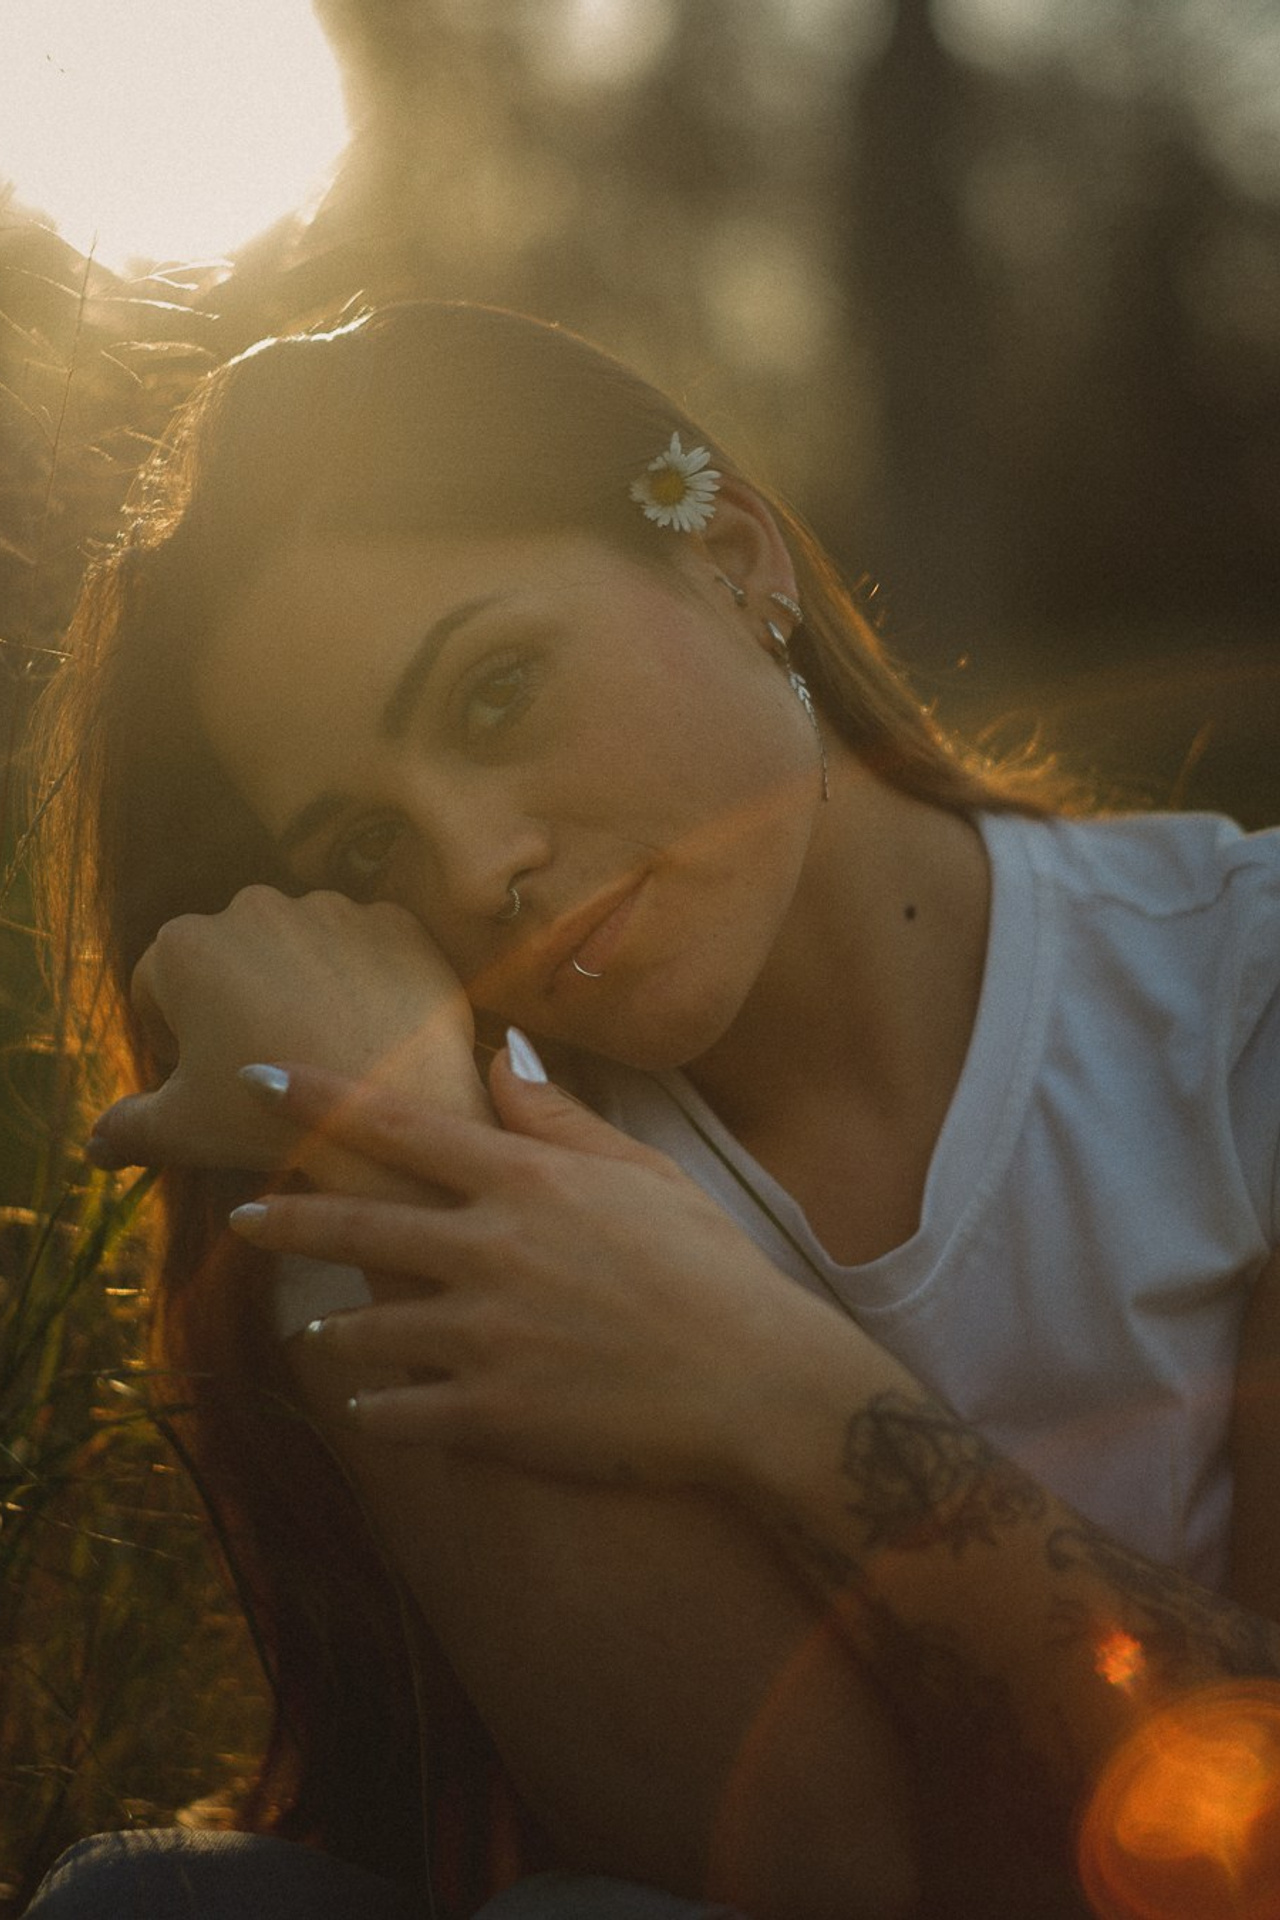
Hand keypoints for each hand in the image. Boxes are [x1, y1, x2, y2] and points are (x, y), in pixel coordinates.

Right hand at [90, 886, 487, 1175]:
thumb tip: (92, 1148)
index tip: (199, 1074)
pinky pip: (367, 947)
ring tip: (320, 1049)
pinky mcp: (395, 920)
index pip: (156, 986)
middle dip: (234, 1003)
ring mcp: (331, 906)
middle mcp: (254, 906)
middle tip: (262, 1067)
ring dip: (300, 985)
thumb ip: (127, 1129)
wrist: (391, 1111)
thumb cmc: (271, 1117)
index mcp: (184, 944)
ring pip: (299, 948)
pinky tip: (369, 1029)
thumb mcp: (183, 1129)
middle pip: (228, 959)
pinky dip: (364, 979)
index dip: (170, 1036)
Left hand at [227, 1041, 863, 1492]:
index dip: (318, 1100)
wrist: (754, 1383)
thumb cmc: (710, 1267)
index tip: (260, 1079)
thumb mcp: (643, 1173)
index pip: (397, 1126)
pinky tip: (368, 1406)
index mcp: (524, 1183)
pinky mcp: (490, 1416)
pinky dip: (378, 1406)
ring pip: (368, 1328)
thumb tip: (498, 1058)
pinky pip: (400, 1411)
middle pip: (357, 1224)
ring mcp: (482, 1338)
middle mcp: (488, 1252)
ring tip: (321, 1326)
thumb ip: (558, 1119)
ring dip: (338, 1324)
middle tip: (239, 1219)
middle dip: (286, 1219)